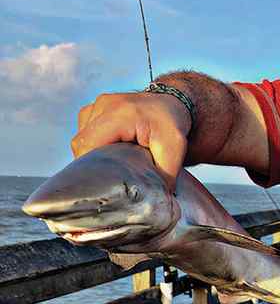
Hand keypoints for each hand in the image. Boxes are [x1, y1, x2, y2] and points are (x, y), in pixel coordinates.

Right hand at [70, 91, 190, 182]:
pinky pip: (85, 134)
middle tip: (111, 178)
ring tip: (115, 164)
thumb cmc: (172, 125)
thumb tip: (158, 200)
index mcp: (120, 113)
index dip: (92, 167)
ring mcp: (96, 105)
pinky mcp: (94, 110)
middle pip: (81, 144)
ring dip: (94, 155)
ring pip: (82, 140)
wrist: (171, 103)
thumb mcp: (174, 150)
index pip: (87, 146)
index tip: (106, 182)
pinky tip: (112, 152)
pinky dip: (95, 146)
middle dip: (93, 164)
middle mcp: (103, 105)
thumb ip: (164, 175)